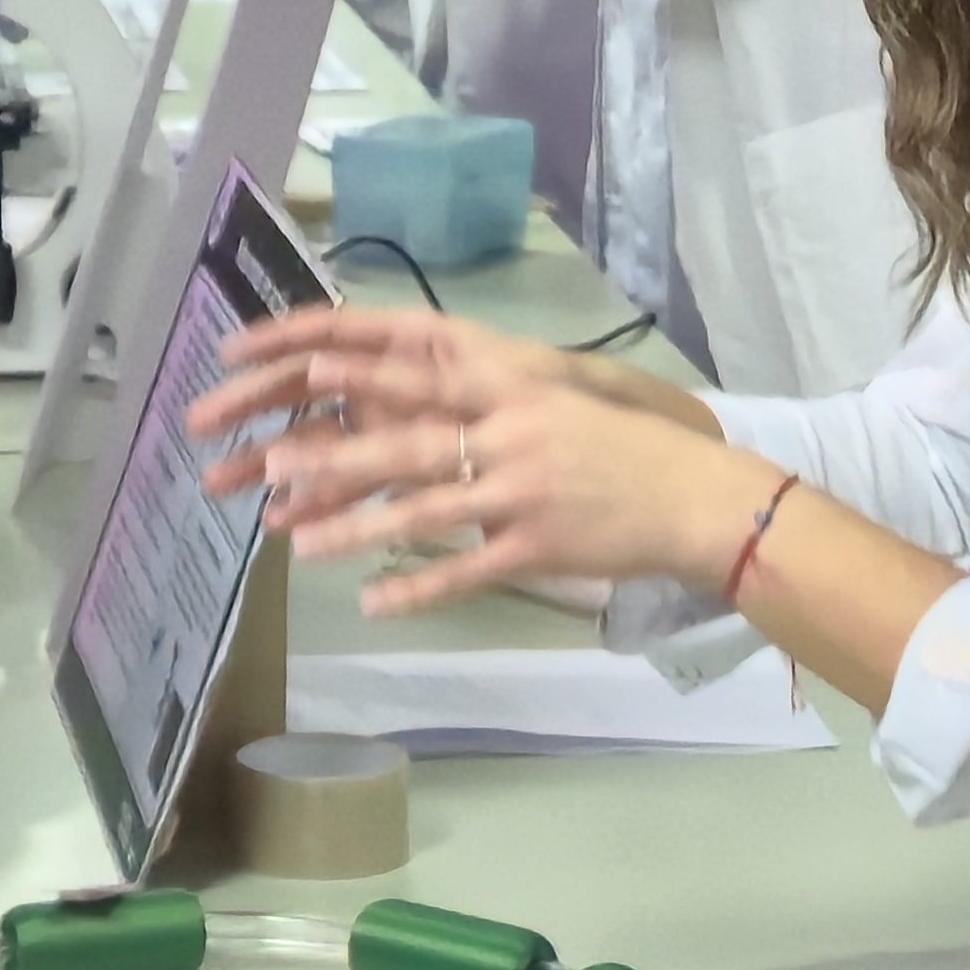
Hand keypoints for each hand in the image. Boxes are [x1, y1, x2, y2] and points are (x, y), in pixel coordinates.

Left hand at [193, 305, 768, 606]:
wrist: (695, 498)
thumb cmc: (622, 448)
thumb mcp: (558, 403)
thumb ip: (492, 402)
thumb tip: (421, 401)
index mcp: (514, 390)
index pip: (424, 376)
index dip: (364, 373)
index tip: (303, 368)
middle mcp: (512, 436)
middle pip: (410, 444)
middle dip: (337, 456)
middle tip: (274, 461)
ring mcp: (523, 495)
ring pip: (425, 512)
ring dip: (357, 527)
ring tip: (300, 542)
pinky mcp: (537, 549)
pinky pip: (465, 572)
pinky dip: (415, 588)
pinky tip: (371, 602)